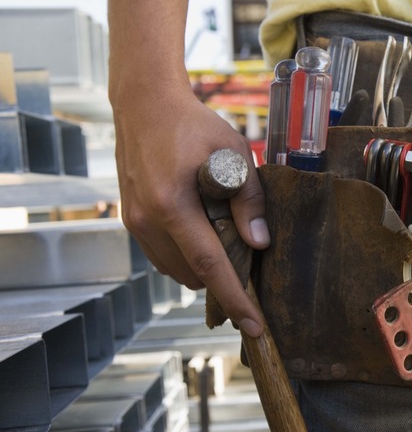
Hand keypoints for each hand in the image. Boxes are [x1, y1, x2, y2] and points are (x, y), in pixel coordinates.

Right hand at [112, 85, 269, 336]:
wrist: (145, 105)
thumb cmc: (193, 124)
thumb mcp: (233, 154)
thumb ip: (248, 200)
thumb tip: (259, 243)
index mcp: (172, 205)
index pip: (210, 266)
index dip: (235, 299)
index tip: (254, 326)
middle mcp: (147, 221)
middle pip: (193, 274)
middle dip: (224, 280)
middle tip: (250, 259)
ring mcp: (135, 223)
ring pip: (176, 270)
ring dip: (204, 268)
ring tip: (227, 238)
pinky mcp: (132, 220)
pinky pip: (163, 256)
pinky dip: (187, 256)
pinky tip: (204, 232)